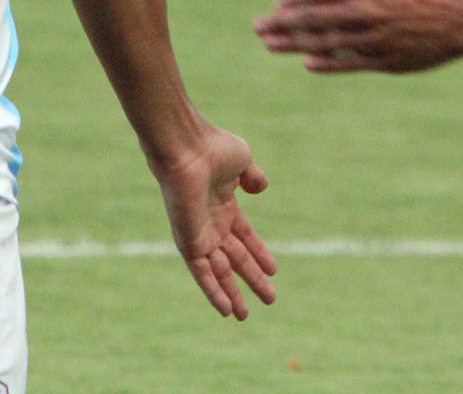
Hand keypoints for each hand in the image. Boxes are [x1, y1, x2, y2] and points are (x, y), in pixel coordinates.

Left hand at [152, 123, 275, 318]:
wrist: (188, 148)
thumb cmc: (214, 148)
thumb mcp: (242, 160)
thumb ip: (253, 176)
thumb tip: (260, 187)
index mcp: (223, 203)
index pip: (244, 235)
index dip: (259, 253)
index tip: (274, 270)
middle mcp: (210, 222)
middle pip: (234, 258)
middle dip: (251, 278)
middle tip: (269, 298)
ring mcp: (199, 233)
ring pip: (218, 271)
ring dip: (232, 293)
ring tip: (246, 315)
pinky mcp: (188, 242)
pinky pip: (202, 273)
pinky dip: (213, 292)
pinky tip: (227, 310)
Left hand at [254, 0, 462, 72]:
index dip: (295, 1)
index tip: (275, 7)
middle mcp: (368, 9)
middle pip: (315, 17)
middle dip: (282, 23)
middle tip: (257, 28)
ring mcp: (377, 36)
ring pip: (327, 41)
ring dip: (295, 44)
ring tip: (271, 46)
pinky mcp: (389, 59)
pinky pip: (351, 62)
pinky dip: (327, 62)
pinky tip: (307, 62)